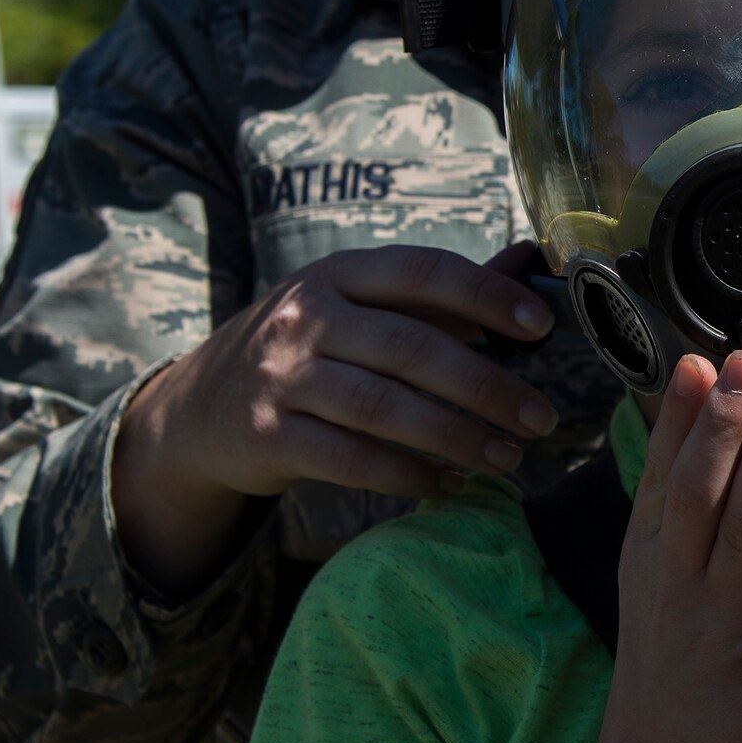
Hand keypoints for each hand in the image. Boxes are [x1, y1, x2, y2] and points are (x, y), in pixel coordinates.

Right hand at [110, 243, 558, 593]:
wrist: (198, 410)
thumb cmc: (304, 351)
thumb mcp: (355, 305)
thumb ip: (437, 293)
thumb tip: (527, 259)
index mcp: (338, 274)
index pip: (421, 271)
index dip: (486, 296)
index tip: (541, 326)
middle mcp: (305, 318)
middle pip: (411, 348)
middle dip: (487, 386)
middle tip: (542, 418)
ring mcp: (281, 378)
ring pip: (384, 409)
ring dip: (457, 437)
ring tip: (508, 456)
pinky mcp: (268, 437)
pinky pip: (352, 460)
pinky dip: (409, 476)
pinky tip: (451, 484)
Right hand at [515, 352, 741, 742]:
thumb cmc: (664, 689)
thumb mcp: (651, 595)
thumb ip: (674, 525)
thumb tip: (689, 445)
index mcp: (648, 564)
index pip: (661, 476)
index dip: (680, 417)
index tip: (698, 361)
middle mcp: (678, 586)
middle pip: (698, 489)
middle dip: (723, 419)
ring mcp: (723, 622)